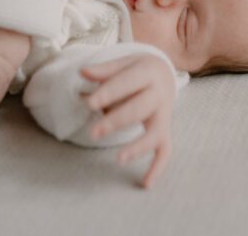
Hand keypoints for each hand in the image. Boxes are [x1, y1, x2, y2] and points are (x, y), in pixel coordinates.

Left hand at [81, 53, 175, 188]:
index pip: (127, 83)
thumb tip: (82, 71)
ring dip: (138, 147)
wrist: (164, 72)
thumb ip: (105, 70)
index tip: (89, 104)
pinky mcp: (165, 131)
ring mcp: (164, 115)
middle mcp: (160, 95)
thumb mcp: (123, 63)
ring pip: (155, 133)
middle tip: (94, 133)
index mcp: (148, 73)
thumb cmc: (137, 70)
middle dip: (116, 122)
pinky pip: (165, 151)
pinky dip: (157, 168)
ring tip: (119, 159)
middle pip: (139, 109)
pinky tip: (145, 184)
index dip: (108, 93)